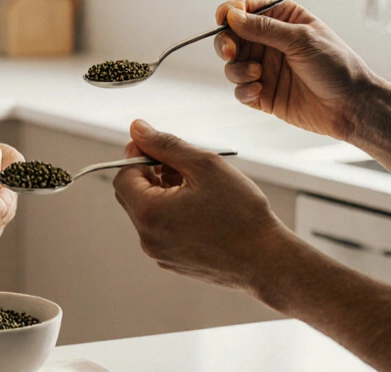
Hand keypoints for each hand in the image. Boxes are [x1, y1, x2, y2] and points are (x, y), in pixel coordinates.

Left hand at [112, 120, 290, 290]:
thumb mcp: (203, 165)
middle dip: (151, 173)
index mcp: (149, 213)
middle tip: (181, 164)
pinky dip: (174, 213)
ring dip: (164, 192)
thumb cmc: (240, 214)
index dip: (137, 156)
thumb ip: (166, 144)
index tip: (160, 148)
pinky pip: (163, 230)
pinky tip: (202, 208)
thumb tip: (137, 129)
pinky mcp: (175, 262)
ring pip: (149, 212)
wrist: (267, 262)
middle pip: (132, 195)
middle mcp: (148, 238)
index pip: (123, 175)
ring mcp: (160, 254)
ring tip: (197, 185)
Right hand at [212, 0, 376, 141]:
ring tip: (257, 75)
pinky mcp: (263, 94)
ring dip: (237, 69)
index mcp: (282, 20)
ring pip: (232, 64)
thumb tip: (232, 16)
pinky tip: (260, 90)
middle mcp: (270, 42)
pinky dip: (244, 89)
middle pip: (231, 36)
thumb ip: (264, 28)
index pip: (246, 8)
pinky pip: (239, 90)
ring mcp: (265, 68)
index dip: (230, 11)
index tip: (222, 18)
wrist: (352, 106)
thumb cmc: (336, 65)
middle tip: (231, 52)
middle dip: (226, 42)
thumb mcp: (301, 39)